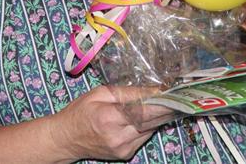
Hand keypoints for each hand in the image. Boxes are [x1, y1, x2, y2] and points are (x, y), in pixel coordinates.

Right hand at [52, 85, 171, 161]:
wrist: (66, 139)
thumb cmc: (80, 112)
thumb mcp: (99, 93)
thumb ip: (126, 92)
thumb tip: (151, 90)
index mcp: (109, 117)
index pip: (144, 110)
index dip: (161, 102)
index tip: (175, 92)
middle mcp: (119, 136)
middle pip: (151, 121)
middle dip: (166, 108)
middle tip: (179, 95)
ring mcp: (123, 148)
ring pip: (150, 130)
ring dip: (159, 117)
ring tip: (168, 102)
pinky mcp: (125, 154)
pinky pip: (144, 137)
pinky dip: (148, 126)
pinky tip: (148, 116)